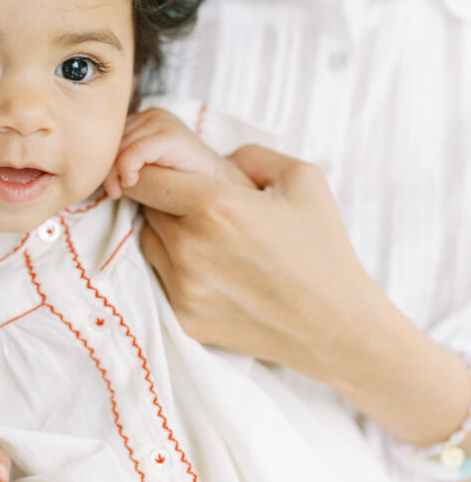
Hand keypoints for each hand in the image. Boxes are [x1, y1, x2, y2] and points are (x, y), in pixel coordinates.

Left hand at [103, 107, 249, 198]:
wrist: (219, 184)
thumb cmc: (180, 181)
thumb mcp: (145, 169)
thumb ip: (121, 163)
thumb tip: (92, 170)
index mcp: (143, 119)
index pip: (109, 136)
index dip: (103, 161)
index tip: (109, 187)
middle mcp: (151, 114)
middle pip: (112, 140)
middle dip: (108, 169)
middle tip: (113, 193)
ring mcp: (161, 121)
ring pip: (119, 147)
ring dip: (115, 173)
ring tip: (123, 191)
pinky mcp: (169, 134)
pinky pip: (133, 152)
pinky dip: (126, 170)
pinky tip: (131, 183)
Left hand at [126, 144, 385, 377]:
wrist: (337, 326)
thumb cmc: (324, 247)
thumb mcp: (302, 178)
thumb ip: (249, 156)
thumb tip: (216, 158)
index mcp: (215, 206)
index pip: (144, 177)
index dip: (148, 169)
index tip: (165, 171)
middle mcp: (190, 247)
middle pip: (145, 209)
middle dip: (164, 200)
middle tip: (199, 206)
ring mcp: (184, 287)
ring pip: (149, 242)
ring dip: (167, 234)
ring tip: (210, 238)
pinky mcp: (184, 318)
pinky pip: (161, 278)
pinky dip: (177, 269)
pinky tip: (215, 269)